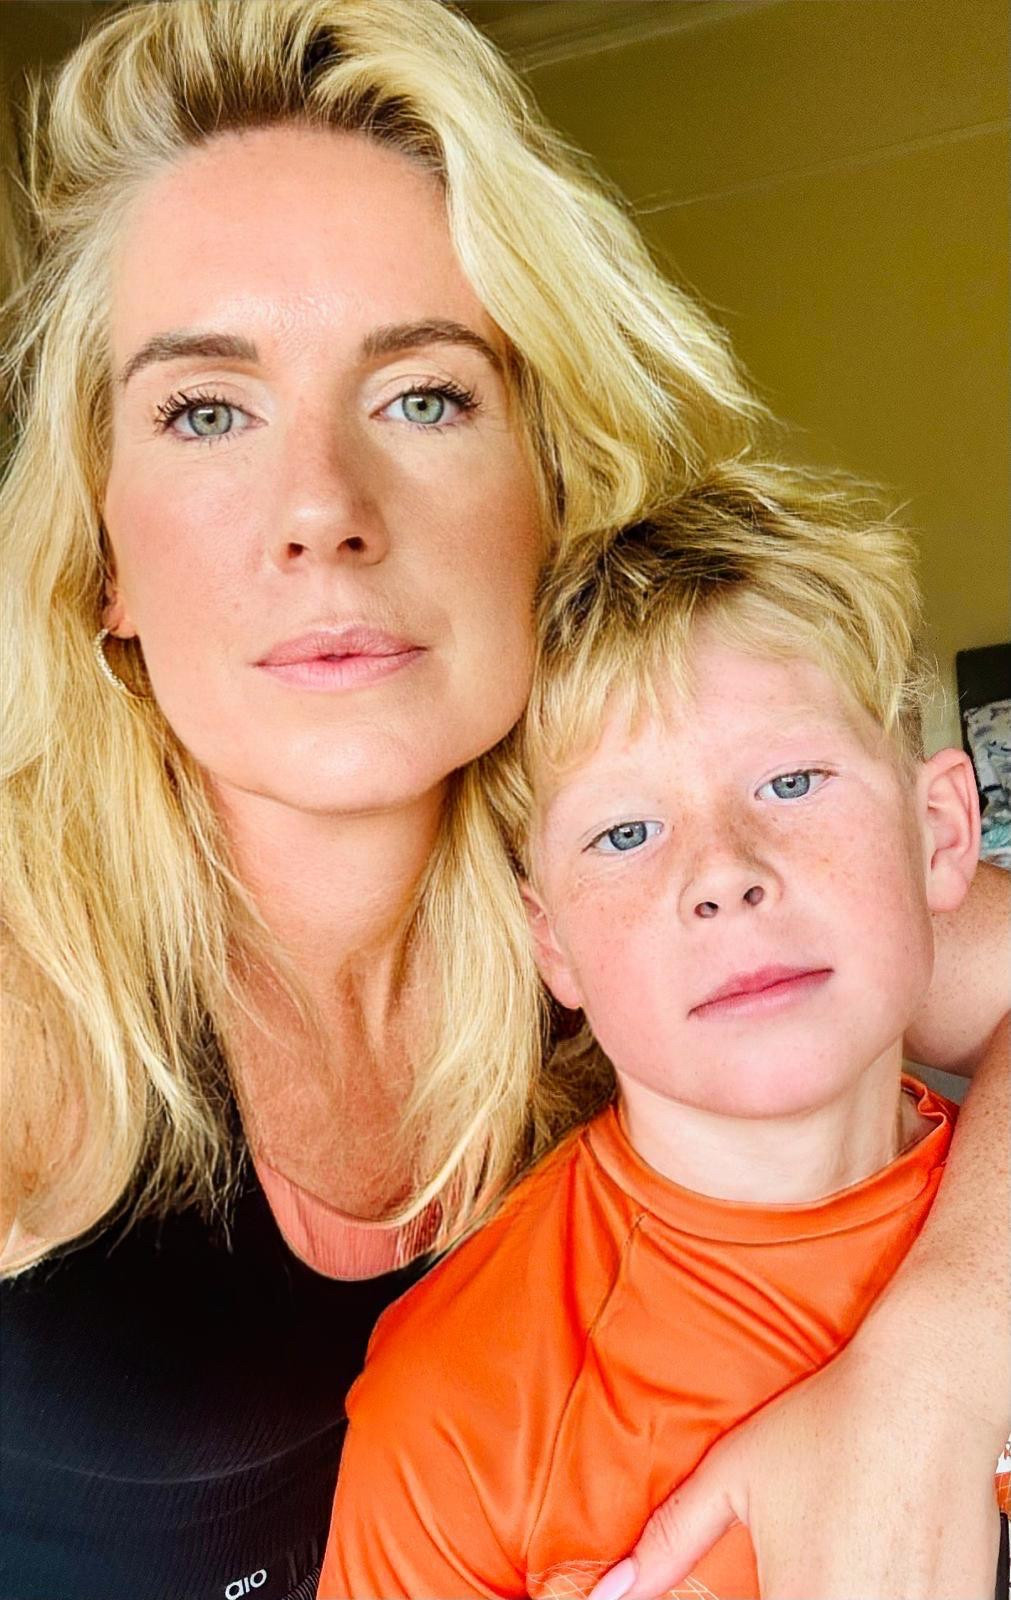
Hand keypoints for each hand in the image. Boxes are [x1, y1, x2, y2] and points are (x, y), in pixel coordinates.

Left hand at [588, 1340, 1001, 1599]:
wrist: (928, 1391)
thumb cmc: (831, 1424)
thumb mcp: (733, 1475)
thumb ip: (670, 1541)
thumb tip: (611, 1591)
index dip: (766, 1594)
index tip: (775, 1572)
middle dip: (805, 1585)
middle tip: (814, 1546)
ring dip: (852, 1581)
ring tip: (854, 1538)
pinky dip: (897, 1583)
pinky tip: (889, 1546)